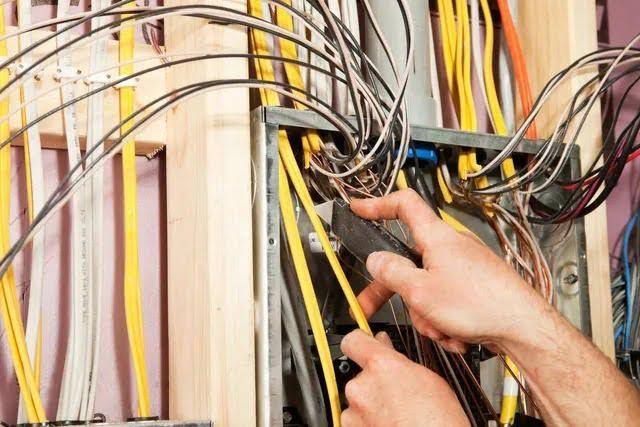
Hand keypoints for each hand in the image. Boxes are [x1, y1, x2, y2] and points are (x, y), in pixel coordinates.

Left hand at [340, 330, 468, 426]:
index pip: (353, 340)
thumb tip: (386, 348)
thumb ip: (400, 361)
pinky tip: (390, 424)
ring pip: (358, 399)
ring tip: (397, 414)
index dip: (360, 341)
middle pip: (360, 374)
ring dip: (372, 403)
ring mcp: (353, 413)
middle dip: (374, 381)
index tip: (365, 343)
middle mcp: (361, 387)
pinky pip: (356, 420)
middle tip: (397, 393)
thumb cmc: (440, 423)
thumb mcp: (430, 380)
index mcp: (381, 367)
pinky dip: (369, 422)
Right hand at [351, 189, 547, 351]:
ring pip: (424, 287)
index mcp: (437, 237)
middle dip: (396, 291)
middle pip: (407, 262)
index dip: (378, 204)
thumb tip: (376, 260)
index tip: (360, 209)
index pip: (403, 204)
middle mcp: (450, 247)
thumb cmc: (483, 304)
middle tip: (370, 305)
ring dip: (425, 314)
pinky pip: (443, 301)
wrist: (523, 327)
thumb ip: (392, 272)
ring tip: (440, 328)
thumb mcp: (421, 291)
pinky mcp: (473, 287)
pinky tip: (454, 333)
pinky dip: (444, 320)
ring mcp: (463, 267)